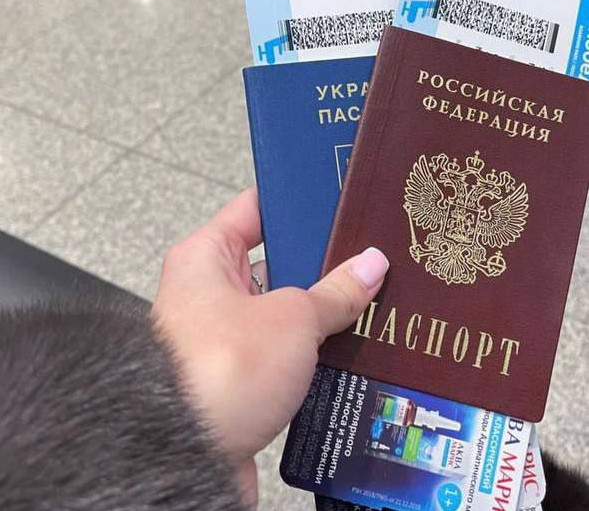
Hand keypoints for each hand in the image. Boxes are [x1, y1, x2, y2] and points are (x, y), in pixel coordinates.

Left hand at [153, 188, 388, 507]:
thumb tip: (368, 266)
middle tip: (363, 256)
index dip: (293, 203)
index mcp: (205, 257)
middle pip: (273, 261)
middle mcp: (208, 292)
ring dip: (318, 311)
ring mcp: (224, 334)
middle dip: (318, 263)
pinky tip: (349, 344)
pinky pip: (282, 348)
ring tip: (367, 299)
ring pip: (282, 309)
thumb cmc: (216, 374)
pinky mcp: (238, 373)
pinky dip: (310, 348)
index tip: (332, 200)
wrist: (188, 456)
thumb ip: (334, 292)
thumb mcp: (291, 318)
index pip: (253, 209)